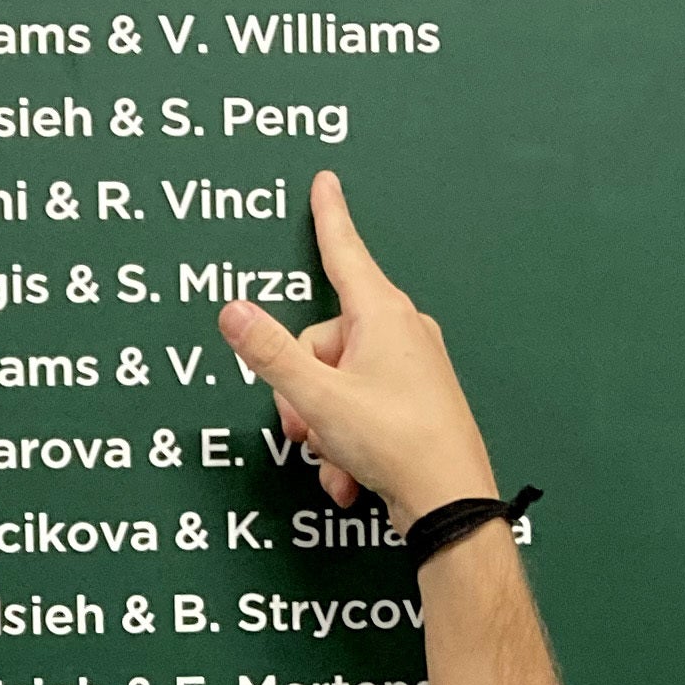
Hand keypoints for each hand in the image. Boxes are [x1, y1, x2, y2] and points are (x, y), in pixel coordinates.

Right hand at [215, 172, 498, 526]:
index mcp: (382, 315)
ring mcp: (415, 366)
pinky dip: (348, 442)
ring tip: (335, 459)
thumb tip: (234, 312)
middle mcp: (403, 331)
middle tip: (305, 429)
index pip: (344, 252)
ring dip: (324, 426)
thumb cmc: (395, 442)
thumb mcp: (317, 398)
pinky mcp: (419, 399)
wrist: (450, 501)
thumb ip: (271, 354)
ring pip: (340, 382)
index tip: (326, 184)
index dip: (328, 217)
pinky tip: (350, 476)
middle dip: (303, 390)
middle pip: (324, 341)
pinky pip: (364, 408)